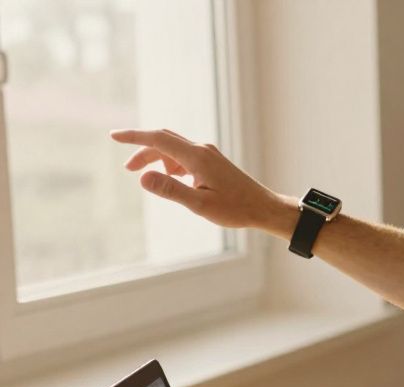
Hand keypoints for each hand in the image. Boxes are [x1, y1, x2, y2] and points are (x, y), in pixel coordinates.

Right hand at [109, 128, 289, 231]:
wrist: (265, 208)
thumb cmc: (236, 209)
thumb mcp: (200, 205)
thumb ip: (171, 190)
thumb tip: (142, 177)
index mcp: (197, 157)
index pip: (158, 139)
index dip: (134, 137)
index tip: (113, 136)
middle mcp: (202, 150)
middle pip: (164, 141)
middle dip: (142, 150)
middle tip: (127, 168)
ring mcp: (209, 155)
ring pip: (174, 148)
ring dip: (156, 158)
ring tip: (145, 176)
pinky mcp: (213, 162)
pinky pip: (185, 155)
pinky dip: (171, 163)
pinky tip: (170, 177)